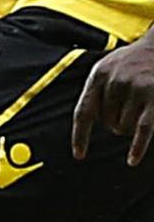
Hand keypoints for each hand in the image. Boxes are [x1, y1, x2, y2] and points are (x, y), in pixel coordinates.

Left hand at [73, 38, 153, 166]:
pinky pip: (143, 130)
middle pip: (107, 123)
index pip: (84, 112)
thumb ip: (97, 90)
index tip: (79, 154)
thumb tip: (87, 121)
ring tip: (140, 108)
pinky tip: (132, 160)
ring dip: (130, 127)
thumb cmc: (133, 61)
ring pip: (124, 127)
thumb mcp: (108, 68)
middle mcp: (115, 82)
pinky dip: (137, 147)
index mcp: (98, 76)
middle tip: (128, 108)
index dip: (80, 136)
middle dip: (116, 123)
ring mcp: (136, 89)